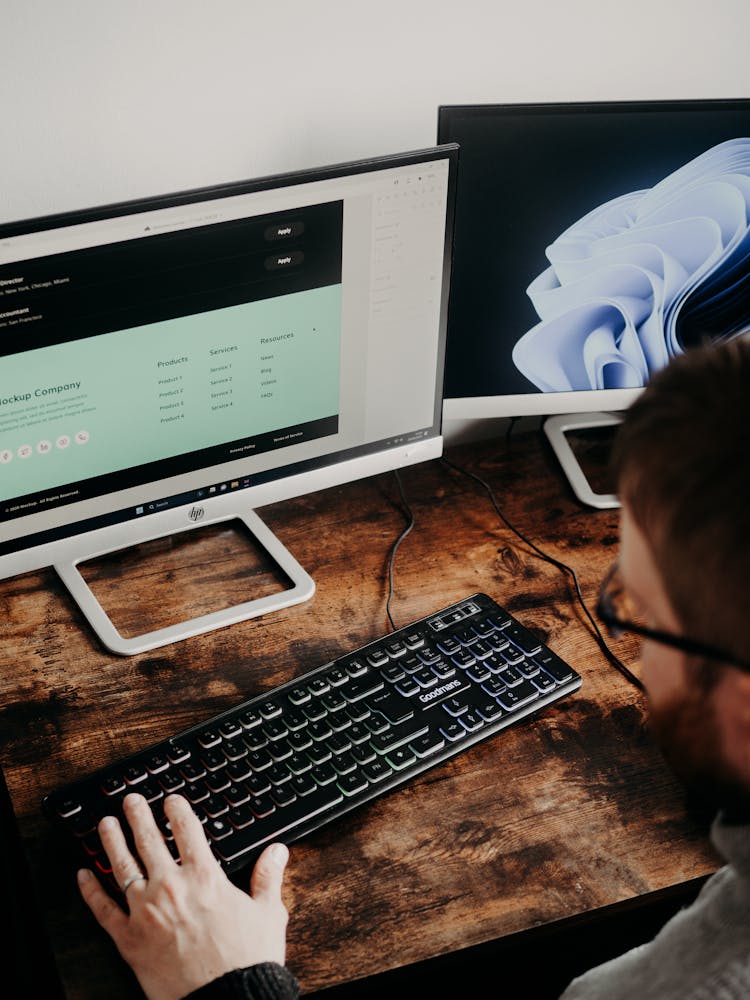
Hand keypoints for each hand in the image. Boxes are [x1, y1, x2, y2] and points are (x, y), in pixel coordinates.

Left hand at [77, 792, 289, 999]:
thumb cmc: (247, 960)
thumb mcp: (268, 912)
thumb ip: (268, 877)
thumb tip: (277, 851)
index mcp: (205, 877)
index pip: (187, 830)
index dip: (177, 810)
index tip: (171, 800)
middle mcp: (171, 887)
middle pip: (149, 840)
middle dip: (139, 816)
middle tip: (131, 801)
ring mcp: (146, 912)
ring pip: (122, 867)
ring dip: (112, 841)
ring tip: (106, 824)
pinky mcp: (128, 939)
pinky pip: (103, 909)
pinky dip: (91, 891)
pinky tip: (84, 875)